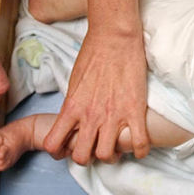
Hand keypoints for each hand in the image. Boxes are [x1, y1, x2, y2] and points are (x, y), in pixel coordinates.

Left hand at [42, 26, 149, 164]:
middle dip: (86, 157)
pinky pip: (139, 143)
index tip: (66, 147)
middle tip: (93, 148)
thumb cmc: (93, 54)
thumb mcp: (74, 82)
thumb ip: (73, 105)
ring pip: (106, 155)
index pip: (53, 144)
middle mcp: (90, 116)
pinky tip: (139, 145)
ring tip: (115, 146)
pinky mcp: (135, 110)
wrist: (115, 37)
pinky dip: (140, 150)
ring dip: (110, 156)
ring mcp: (114, 115)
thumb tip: (73, 119)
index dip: (58, 151)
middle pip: (81, 157)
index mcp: (72, 107)